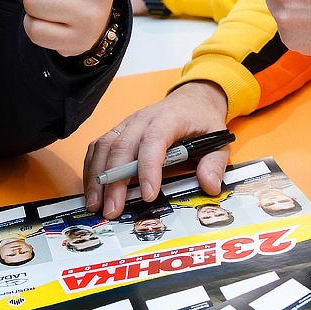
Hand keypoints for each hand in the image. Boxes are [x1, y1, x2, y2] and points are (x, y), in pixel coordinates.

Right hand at [83, 81, 229, 216]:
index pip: (154, 140)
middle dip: (114, 181)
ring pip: (105, 146)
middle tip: (112, 210)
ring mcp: (127, 123)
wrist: (191, 99)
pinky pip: (98, 146)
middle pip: (122, 147)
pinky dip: (92, 167)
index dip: (148, 167)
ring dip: (97, 176)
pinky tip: (92, 188)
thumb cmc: (202, 120)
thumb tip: (210, 186)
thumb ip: (215, 163)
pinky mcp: (118, 130)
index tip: (148, 195)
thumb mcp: (219, 138)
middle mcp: (143, 118)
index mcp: (169, 118)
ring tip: (95, 204)